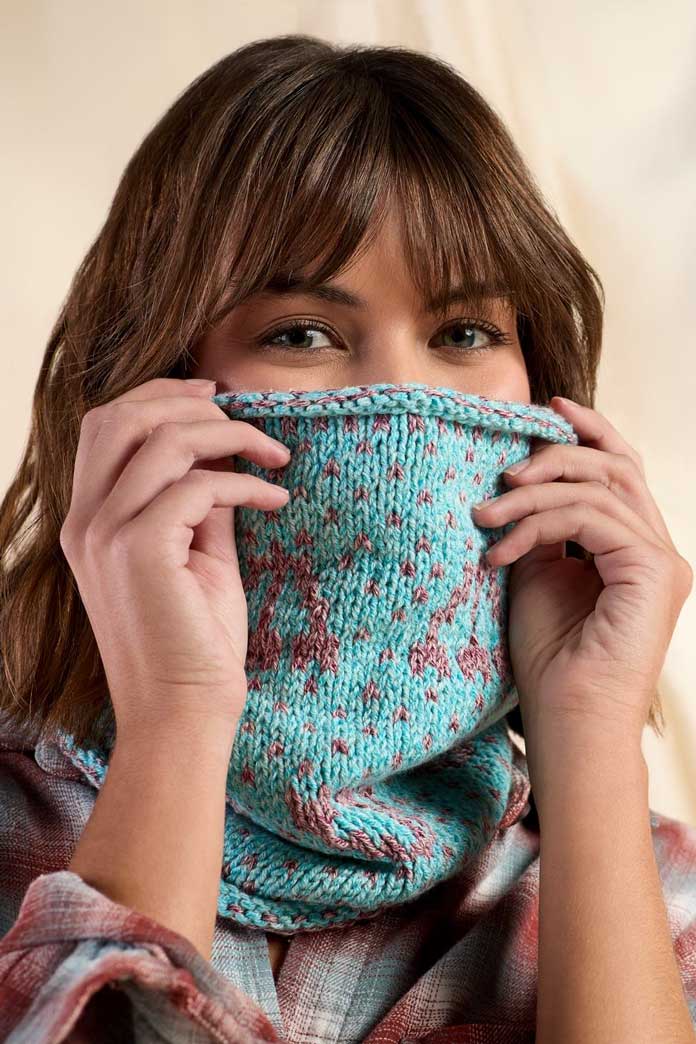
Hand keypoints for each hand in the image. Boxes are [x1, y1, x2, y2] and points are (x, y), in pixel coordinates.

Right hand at [59, 377, 291, 737]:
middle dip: (191, 403)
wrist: (183, 715)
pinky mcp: (140, 550)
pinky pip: (199, 485)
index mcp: (89, 521)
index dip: (160, 396)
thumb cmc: (193, 642)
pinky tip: (276, 502)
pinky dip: (245, 483)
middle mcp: (85, 521)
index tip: (214, 397)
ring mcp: (105, 534)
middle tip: (248, 422)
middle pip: (123, 415)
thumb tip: (227, 452)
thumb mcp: (196, 555)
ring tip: (275, 458)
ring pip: (162, 439)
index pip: (106, 425)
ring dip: (230, 436)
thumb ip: (200, 501)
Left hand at [471, 396, 692, 750]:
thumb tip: (519, 479)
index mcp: (632, 546)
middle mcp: (656, 548)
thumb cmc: (549, 658)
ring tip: (484, 517)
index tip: (546, 408)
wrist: (567, 719)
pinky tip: (500, 551)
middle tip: (502, 472)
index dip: (588, 431)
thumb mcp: (537, 573)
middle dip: (556, 452)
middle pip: (617, 465)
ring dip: (533, 493)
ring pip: (601, 486)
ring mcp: (663, 559)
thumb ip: (541, 526)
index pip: (619, 470)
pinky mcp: (655, 571)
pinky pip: (592, 517)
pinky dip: (539, 523)